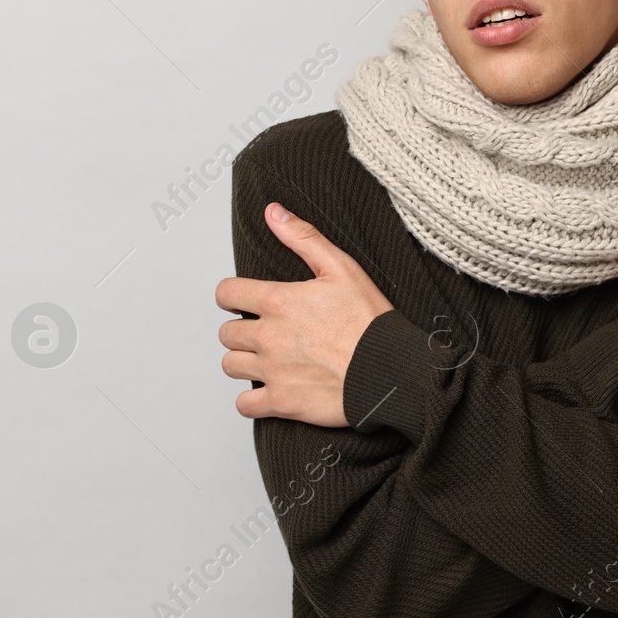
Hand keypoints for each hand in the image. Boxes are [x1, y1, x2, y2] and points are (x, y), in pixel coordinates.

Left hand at [215, 202, 394, 426]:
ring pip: (231, 365)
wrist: (392, 372)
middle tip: (265, 332)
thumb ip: (303, 237)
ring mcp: (272, 371)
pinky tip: (268, 390)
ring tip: (266, 359)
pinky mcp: (281, 402)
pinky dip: (251, 401)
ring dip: (244, 362)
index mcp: (278, 301)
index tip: (245, 302)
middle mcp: (268, 336)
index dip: (233, 296)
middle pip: (226, 332)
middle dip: (241, 330)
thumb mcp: (342, 267)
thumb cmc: (371, 322)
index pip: (225, 294)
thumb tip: (273, 212)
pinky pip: (244, 405)